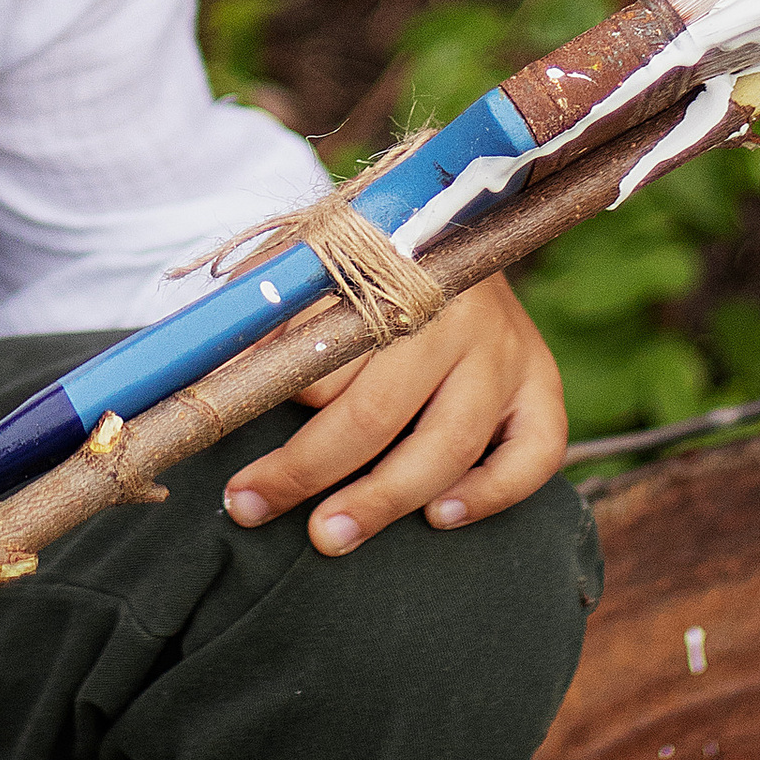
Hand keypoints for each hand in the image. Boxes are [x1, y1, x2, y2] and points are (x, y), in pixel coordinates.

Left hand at [221, 276, 566, 558]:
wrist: (459, 224)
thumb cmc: (367, 261)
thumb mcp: (312, 265)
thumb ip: (271, 315)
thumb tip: (215, 376)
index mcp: (394, 274)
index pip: (328, 353)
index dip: (274, 407)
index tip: (232, 452)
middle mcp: (459, 314)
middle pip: (380, 410)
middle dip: (311, 470)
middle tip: (257, 508)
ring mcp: (508, 353)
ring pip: (450, 443)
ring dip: (386, 498)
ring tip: (331, 535)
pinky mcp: (544, 387)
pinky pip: (535, 454)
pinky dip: (491, 494)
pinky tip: (442, 519)